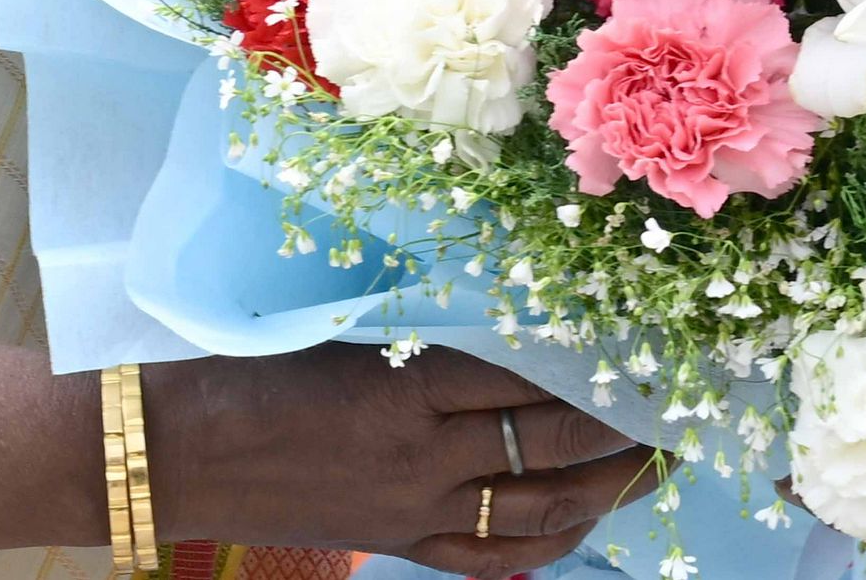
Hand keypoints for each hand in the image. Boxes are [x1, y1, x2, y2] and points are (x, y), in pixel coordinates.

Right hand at [151, 348, 653, 572]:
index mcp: (407, 384)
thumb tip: (525, 310)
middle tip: (681, 398)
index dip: (598, 359)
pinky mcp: (402, 543)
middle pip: (550, 441)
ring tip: (659, 460)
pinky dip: (549, 542)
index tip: (651, 336)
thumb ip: (436, 330)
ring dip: (608, 485)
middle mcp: (421, 455)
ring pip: (537, 505)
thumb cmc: (259, 368)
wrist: (184, 449)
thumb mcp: (354, 331)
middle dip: (625, 423)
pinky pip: (495, 557)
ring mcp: (415, 510)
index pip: (531, 372)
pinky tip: (586, 522)